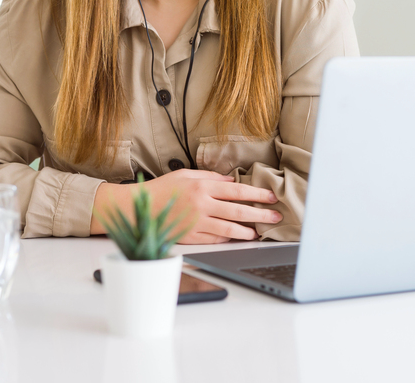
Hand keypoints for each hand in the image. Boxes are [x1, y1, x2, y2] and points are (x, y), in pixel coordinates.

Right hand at [90, 169, 281, 243]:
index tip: (271, 197)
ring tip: (258, 232)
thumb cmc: (162, 188)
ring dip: (246, 232)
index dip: (257, 194)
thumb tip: (232, 181)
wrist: (138, 208)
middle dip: (260, 214)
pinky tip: (236, 238)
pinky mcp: (190, 237)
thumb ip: (211, 177)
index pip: (238, 191)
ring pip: (229, 230)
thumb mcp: (186, 174)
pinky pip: (214, 240)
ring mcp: (197, 223)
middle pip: (238, 211)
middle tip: (275, 217)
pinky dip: (226, 240)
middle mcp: (202, 205)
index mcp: (202, 187)